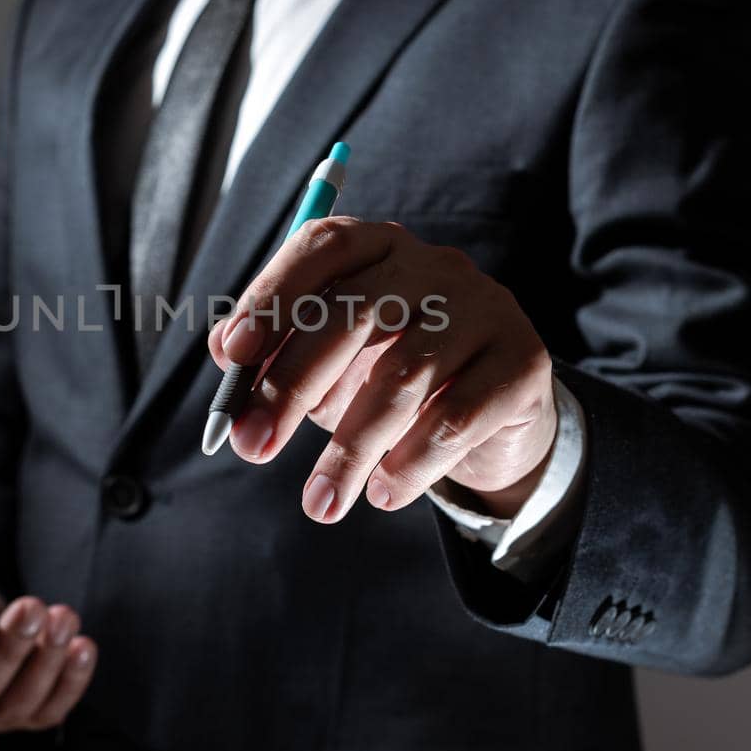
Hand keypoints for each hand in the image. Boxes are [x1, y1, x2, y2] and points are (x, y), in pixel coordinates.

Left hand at [208, 216, 555, 523]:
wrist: (493, 421)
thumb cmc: (390, 381)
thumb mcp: (328, 369)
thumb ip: (276, 359)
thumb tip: (227, 361)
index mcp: (378, 249)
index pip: (322, 247)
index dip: (274, 295)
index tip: (234, 355)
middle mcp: (434, 266)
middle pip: (355, 312)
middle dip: (293, 385)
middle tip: (250, 447)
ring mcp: (485, 308)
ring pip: (402, 375)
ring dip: (349, 449)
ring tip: (320, 503)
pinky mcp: (523, 361)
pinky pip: (455, 417)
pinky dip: (409, 464)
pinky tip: (383, 494)